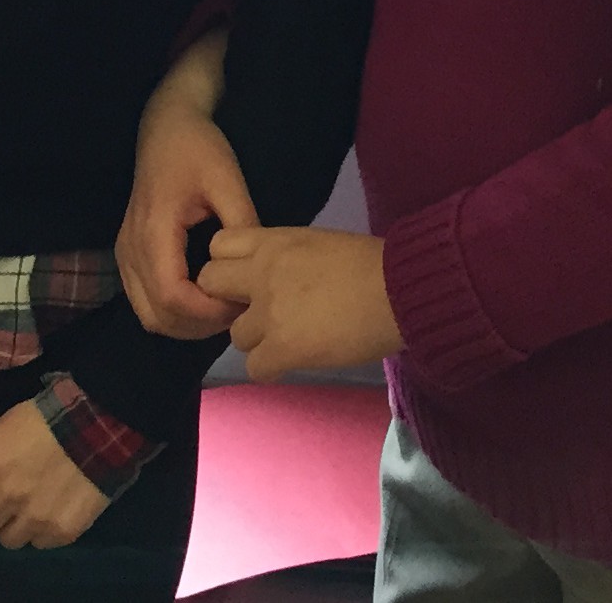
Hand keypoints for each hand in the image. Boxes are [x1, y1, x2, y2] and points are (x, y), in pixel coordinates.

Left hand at [0, 397, 109, 549]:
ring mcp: (36, 518)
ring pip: (8, 541)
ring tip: (32, 503)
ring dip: (15, 525)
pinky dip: (43, 530)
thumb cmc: (49, 415)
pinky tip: (55, 507)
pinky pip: (40, 543)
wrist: (102, 424)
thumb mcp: (8, 421)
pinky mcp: (62, 531)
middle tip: (3, 500)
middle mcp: (7, 498)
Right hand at [118, 35, 257, 338]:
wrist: (166, 128)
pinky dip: (175, 312)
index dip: (207, 313)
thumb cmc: (197, 148)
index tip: (242, 305)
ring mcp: (125, 255)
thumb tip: (257, 270)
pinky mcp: (128, 257)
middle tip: (239, 311)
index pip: (172, 296)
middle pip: (157, 316)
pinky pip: (145, 302)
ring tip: (225, 307)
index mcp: (153, 230)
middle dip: (200, 326)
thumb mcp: (227, 179)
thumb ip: (241, 223)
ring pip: (149, 315)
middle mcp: (131, 249)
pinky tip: (206, 299)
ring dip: (187, 324)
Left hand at [199, 227, 401, 380]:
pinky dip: (272, 368)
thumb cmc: (373, 263)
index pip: (218, 246)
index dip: (226, 265)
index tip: (245, 278)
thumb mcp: (320, 243)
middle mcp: (261, 273)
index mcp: (274, 242)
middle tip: (258, 312)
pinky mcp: (283, 348)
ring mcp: (269, 313)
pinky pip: (255, 369)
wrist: (400, 289)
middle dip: (228, 301)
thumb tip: (281, 278)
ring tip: (287, 339)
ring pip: (235, 335)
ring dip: (257, 339)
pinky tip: (294, 361)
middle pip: (211, 285)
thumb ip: (289, 257)